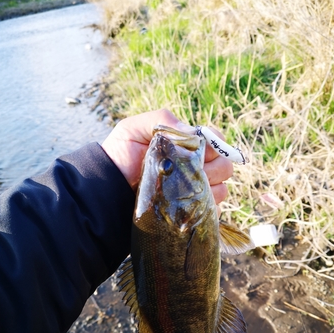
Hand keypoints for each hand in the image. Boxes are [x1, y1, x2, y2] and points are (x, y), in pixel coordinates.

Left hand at [101, 109, 232, 203]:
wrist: (108, 188)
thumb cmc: (121, 155)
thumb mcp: (134, 129)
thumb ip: (162, 121)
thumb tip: (193, 132)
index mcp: (187, 145)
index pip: (216, 141)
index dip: (214, 145)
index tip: (199, 151)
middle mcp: (196, 167)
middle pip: (224, 166)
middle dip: (212, 168)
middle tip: (188, 172)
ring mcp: (195, 190)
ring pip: (222, 188)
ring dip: (207, 188)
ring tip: (183, 189)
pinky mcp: (192, 211)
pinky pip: (213, 210)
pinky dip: (205, 206)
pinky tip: (184, 204)